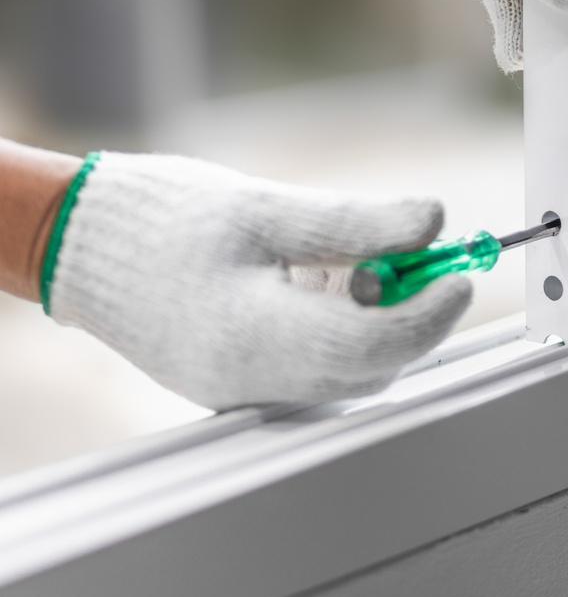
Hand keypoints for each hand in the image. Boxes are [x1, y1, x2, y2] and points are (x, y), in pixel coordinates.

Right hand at [47, 153, 471, 409]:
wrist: (78, 244)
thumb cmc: (160, 220)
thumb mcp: (267, 207)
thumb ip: (356, 221)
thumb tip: (432, 223)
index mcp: (254, 337)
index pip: (374, 346)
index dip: (429, 311)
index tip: (461, 273)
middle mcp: (252, 381)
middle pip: (369, 366)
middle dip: (409, 311)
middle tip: (421, 255)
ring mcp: (244, 389)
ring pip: (347, 370)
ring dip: (376, 318)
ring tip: (352, 259)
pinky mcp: (241, 381)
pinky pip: (316, 367)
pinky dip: (341, 327)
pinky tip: (322, 280)